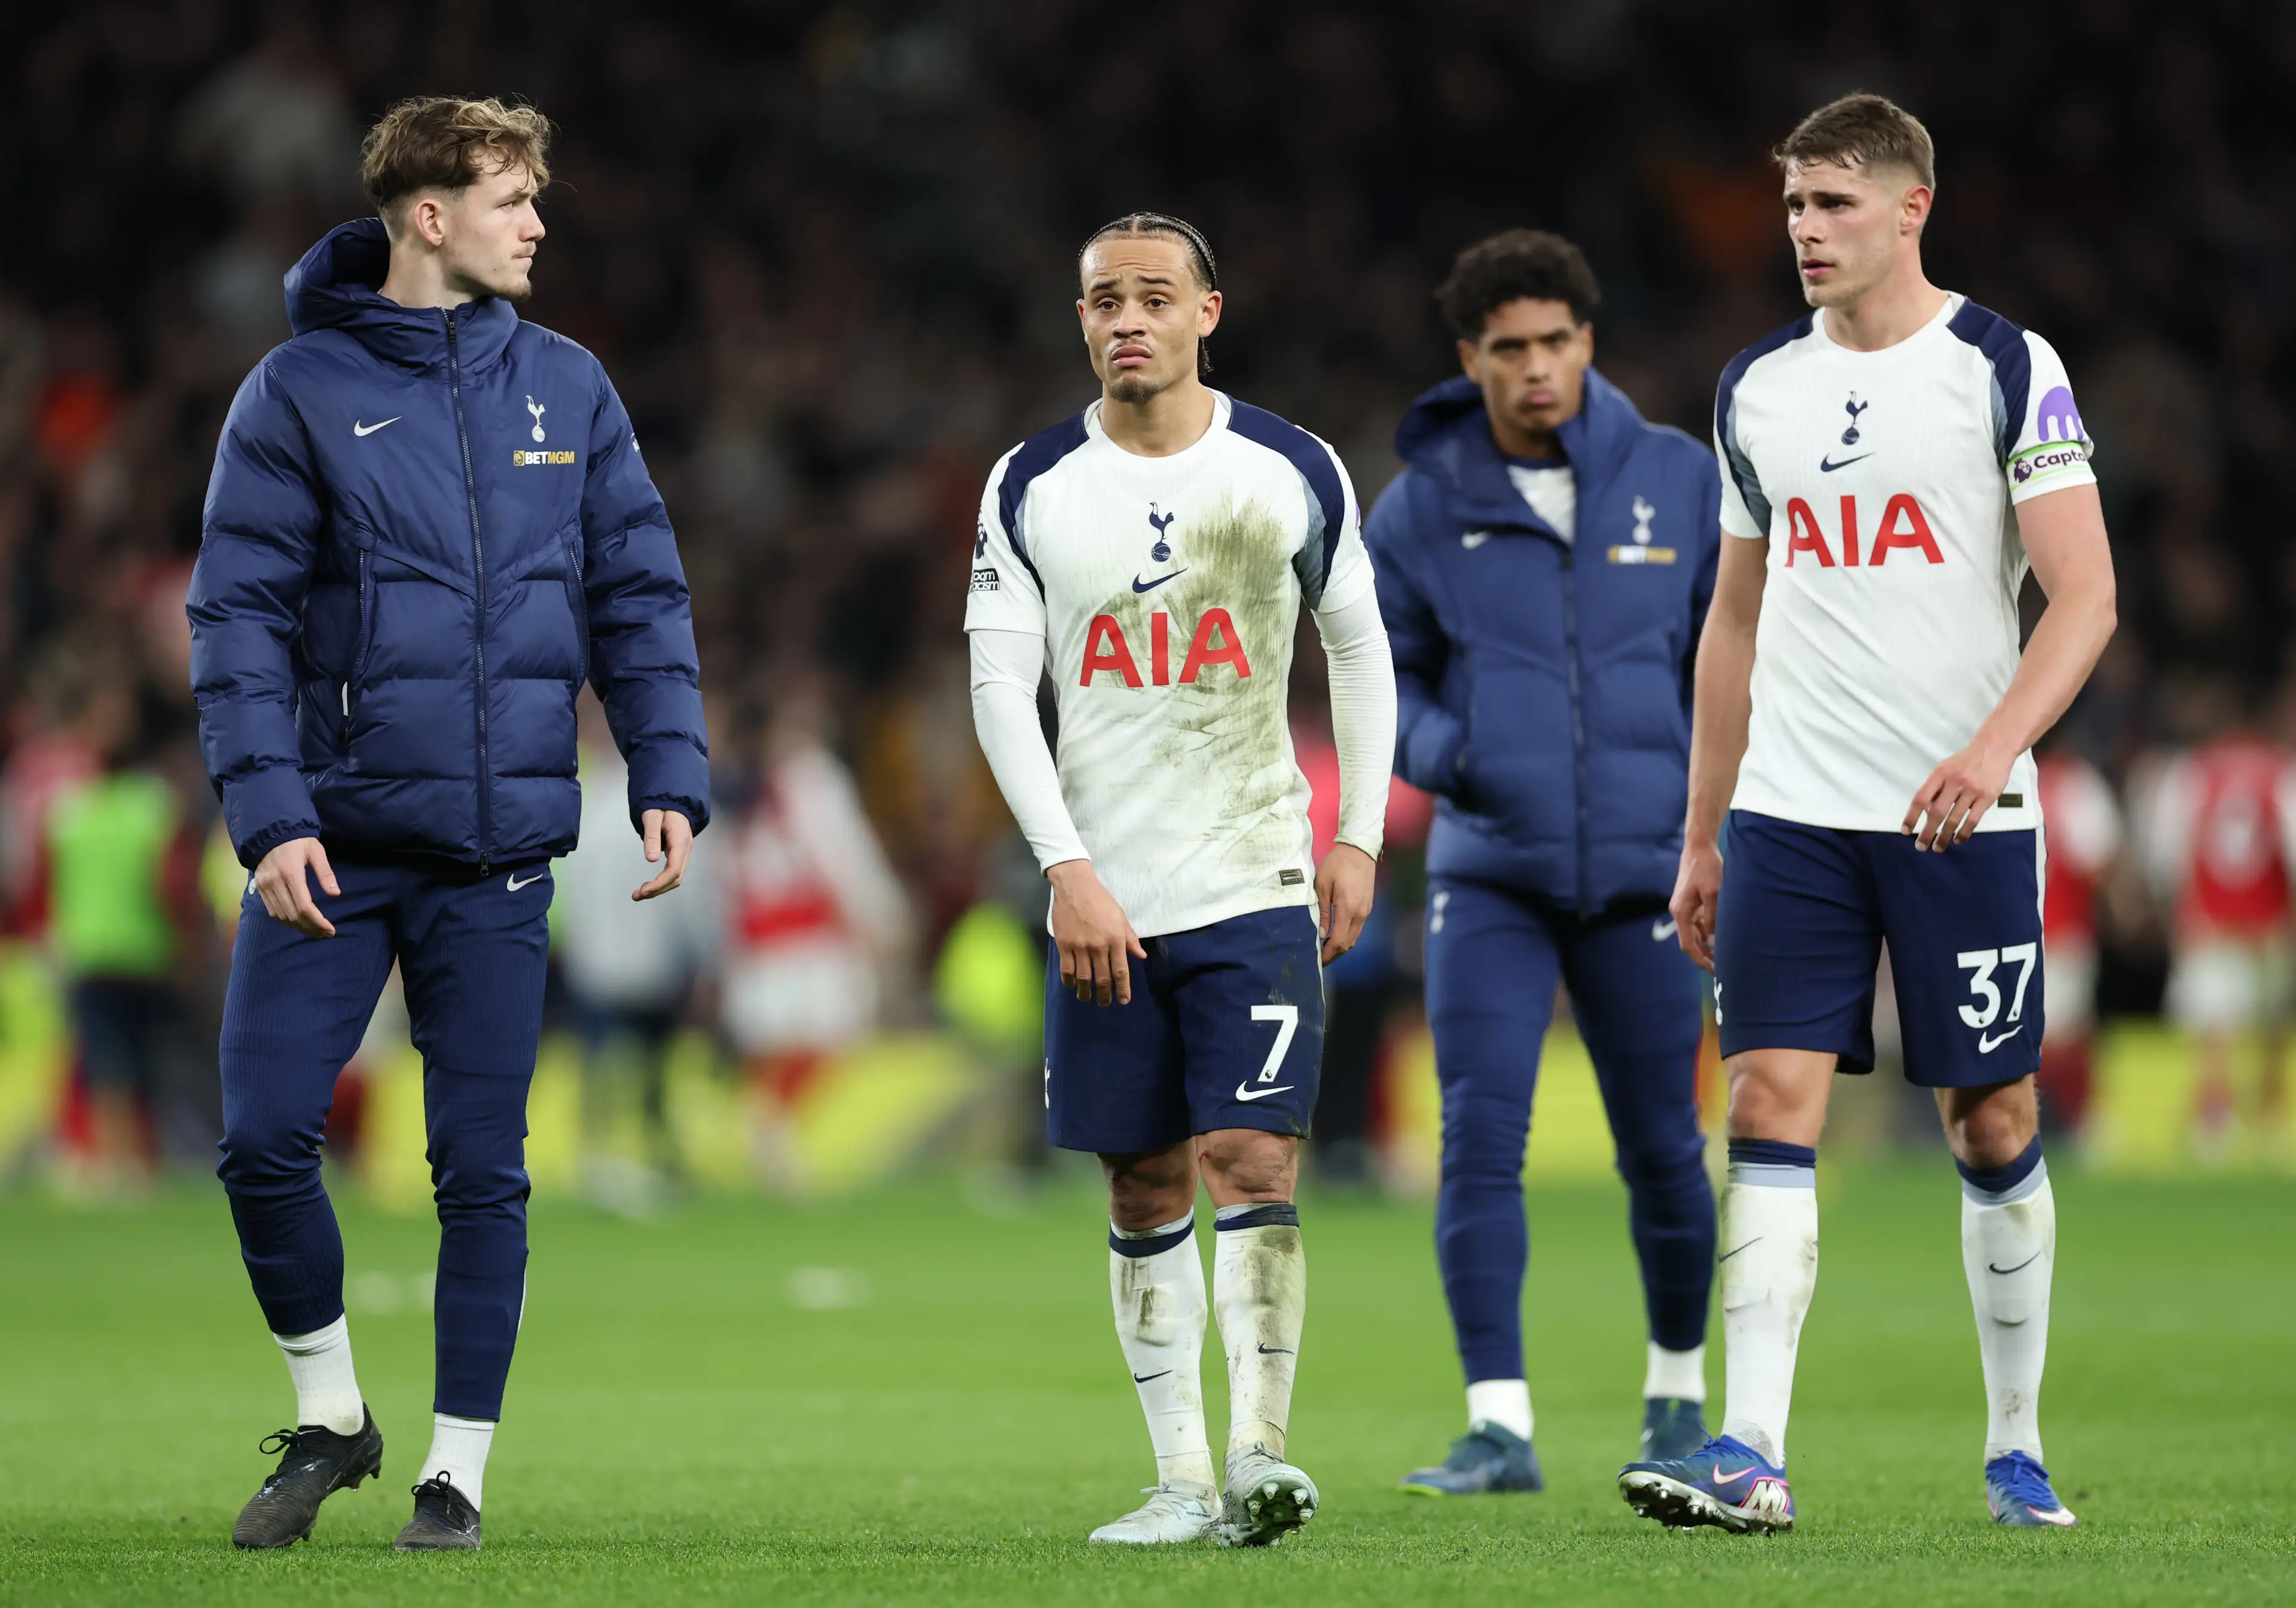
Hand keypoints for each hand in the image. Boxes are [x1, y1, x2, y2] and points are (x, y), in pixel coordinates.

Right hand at [253, 836, 338, 937]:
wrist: (269, 833)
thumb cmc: (297, 841)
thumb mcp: (315, 851)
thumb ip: (325, 872)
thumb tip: (336, 894)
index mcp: (291, 873)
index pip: (304, 906)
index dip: (318, 921)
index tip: (330, 929)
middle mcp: (275, 882)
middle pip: (293, 915)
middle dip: (311, 928)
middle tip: (326, 934)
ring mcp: (265, 886)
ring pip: (281, 916)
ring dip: (299, 927)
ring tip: (316, 932)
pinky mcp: (259, 888)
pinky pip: (272, 911)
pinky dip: (286, 921)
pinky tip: (299, 923)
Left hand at [633, 808, 692, 899]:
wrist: (674, 798)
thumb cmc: (661, 805)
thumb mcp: (652, 816)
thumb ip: (652, 836)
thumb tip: (651, 859)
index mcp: (680, 840)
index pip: (673, 870)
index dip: (659, 883)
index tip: (643, 890)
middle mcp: (686, 849)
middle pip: (676, 878)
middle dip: (657, 890)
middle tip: (636, 896)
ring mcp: (684, 851)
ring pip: (676, 877)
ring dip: (659, 888)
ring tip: (640, 893)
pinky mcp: (680, 853)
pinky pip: (674, 872)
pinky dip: (662, 881)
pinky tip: (650, 884)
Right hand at [1048, 859, 1144, 1005]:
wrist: (1075, 886)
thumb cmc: (1100, 900)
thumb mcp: (1120, 917)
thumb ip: (1130, 938)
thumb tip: (1141, 955)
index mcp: (1116, 939)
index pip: (1121, 971)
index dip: (1123, 989)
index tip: (1123, 1000)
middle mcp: (1099, 946)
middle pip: (1102, 979)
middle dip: (1105, 995)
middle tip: (1105, 1003)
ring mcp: (1080, 946)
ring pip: (1083, 978)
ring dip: (1085, 992)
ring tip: (1086, 998)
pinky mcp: (1064, 944)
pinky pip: (1067, 969)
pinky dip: (1069, 981)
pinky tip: (1072, 985)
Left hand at [1315, 843, 1377, 963]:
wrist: (1359, 850)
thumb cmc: (1337, 864)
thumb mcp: (1323, 885)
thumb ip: (1323, 911)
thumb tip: (1322, 934)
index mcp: (1348, 908)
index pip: (1339, 940)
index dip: (1328, 953)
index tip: (1318, 960)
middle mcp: (1360, 913)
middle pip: (1348, 943)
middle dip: (1334, 954)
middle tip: (1320, 958)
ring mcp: (1366, 911)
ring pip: (1354, 937)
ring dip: (1341, 946)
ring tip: (1326, 948)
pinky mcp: (1368, 907)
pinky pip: (1357, 928)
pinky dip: (1347, 936)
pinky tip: (1336, 934)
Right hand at [1669, 837, 1722, 971]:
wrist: (1699, 846)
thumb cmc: (1706, 867)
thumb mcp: (1713, 893)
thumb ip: (1713, 917)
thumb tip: (1714, 940)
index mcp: (1681, 912)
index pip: (1688, 944)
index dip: (1700, 959)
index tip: (1714, 970)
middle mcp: (1680, 912)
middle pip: (1689, 941)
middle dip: (1703, 956)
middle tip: (1721, 968)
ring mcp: (1684, 907)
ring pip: (1693, 934)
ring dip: (1705, 946)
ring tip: (1721, 957)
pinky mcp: (1690, 902)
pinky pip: (1697, 924)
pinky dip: (1706, 934)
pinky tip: (1718, 938)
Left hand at [1903, 740, 2013, 851]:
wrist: (1994, 748)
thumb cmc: (1965, 761)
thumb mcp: (1944, 767)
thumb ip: (1934, 788)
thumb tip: (1923, 812)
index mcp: (1940, 774)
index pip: (1920, 799)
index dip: (1911, 817)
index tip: (1905, 831)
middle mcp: (1954, 782)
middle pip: (1936, 813)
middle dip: (1926, 833)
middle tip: (1920, 847)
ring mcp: (1972, 790)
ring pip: (1954, 820)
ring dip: (1943, 837)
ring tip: (1937, 847)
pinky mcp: (1987, 797)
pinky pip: (1972, 820)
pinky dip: (1963, 833)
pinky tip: (1957, 840)